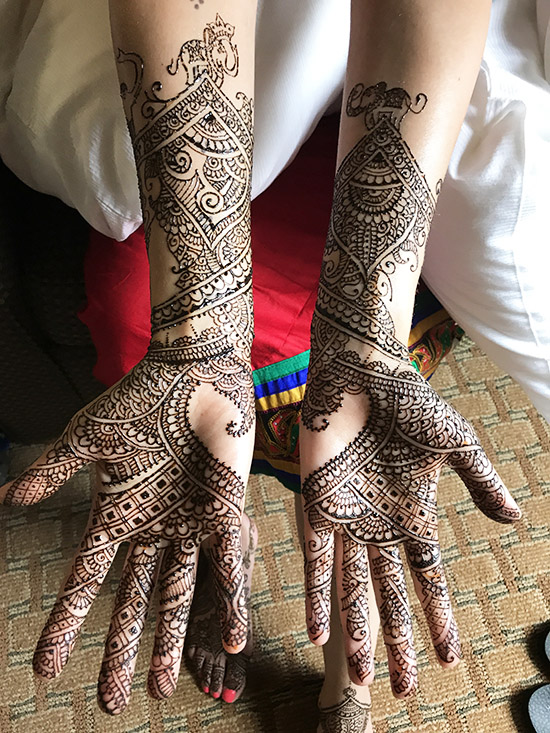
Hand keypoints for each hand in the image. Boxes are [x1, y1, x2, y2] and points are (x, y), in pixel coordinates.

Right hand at [0, 337, 254, 713]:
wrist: (193, 373)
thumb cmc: (139, 401)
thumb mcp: (89, 439)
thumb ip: (53, 470)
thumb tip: (7, 497)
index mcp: (118, 516)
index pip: (86, 580)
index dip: (65, 623)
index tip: (46, 666)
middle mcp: (153, 530)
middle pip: (133, 603)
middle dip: (120, 651)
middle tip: (111, 702)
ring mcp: (190, 526)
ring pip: (179, 596)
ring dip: (172, 642)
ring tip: (164, 689)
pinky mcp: (226, 513)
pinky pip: (228, 566)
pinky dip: (230, 602)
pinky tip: (231, 640)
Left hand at [299, 349, 520, 697]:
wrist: (362, 372)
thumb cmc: (410, 402)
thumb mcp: (455, 444)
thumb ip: (481, 482)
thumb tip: (516, 521)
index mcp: (413, 515)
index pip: (429, 580)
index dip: (439, 619)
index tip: (450, 659)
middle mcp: (379, 526)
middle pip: (391, 596)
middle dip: (398, 642)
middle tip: (404, 688)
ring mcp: (347, 520)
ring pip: (354, 589)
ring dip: (359, 632)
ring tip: (364, 676)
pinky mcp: (315, 506)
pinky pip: (314, 561)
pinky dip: (317, 597)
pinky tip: (319, 633)